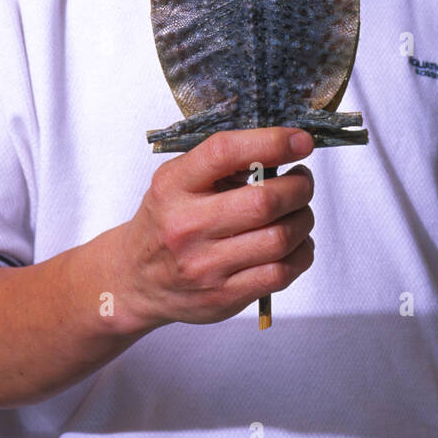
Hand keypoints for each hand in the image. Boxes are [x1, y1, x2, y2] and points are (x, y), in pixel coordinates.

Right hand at [114, 127, 314, 330]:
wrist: (135, 279)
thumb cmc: (165, 222)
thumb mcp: (177, 181)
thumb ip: (222, 163)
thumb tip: (282, 148)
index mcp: (173, 185)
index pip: (225, 152)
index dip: (271, 142)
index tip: (300, 140)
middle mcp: (186, 225)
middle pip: (264, 201)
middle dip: (299, 187)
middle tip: (302, 181)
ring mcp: (205, 265)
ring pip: (280, 238)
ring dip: (303, 220)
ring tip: (298, 212)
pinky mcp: (223, 296)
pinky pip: (280, 273)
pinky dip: (301, 253)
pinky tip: (295, 244)